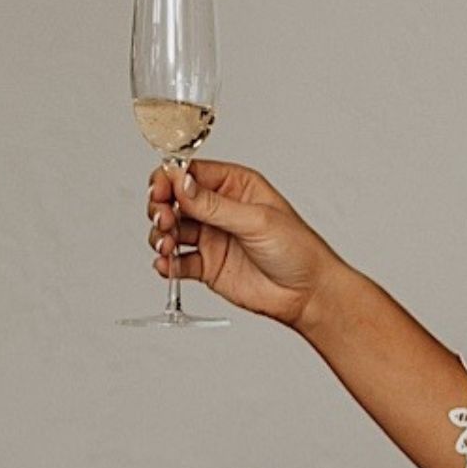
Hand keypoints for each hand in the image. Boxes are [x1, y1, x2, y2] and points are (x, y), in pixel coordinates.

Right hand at [151, 159, 334, 327]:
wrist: (307, 293)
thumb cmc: (298, 249)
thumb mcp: (256, 220)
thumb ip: (214, 205)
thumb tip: (180, 184)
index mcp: (234, 186)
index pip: (190, 174)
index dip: (169, 180)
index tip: (159, 192)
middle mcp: (218, 210)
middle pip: (173, 200)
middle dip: (161, 208)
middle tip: (164, 220)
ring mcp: (210, 238)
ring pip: (169, 230)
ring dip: (160, 236)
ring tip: (167, 246)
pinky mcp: (206, 266)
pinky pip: (176, 262)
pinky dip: (166, 263)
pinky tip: (168, 265)